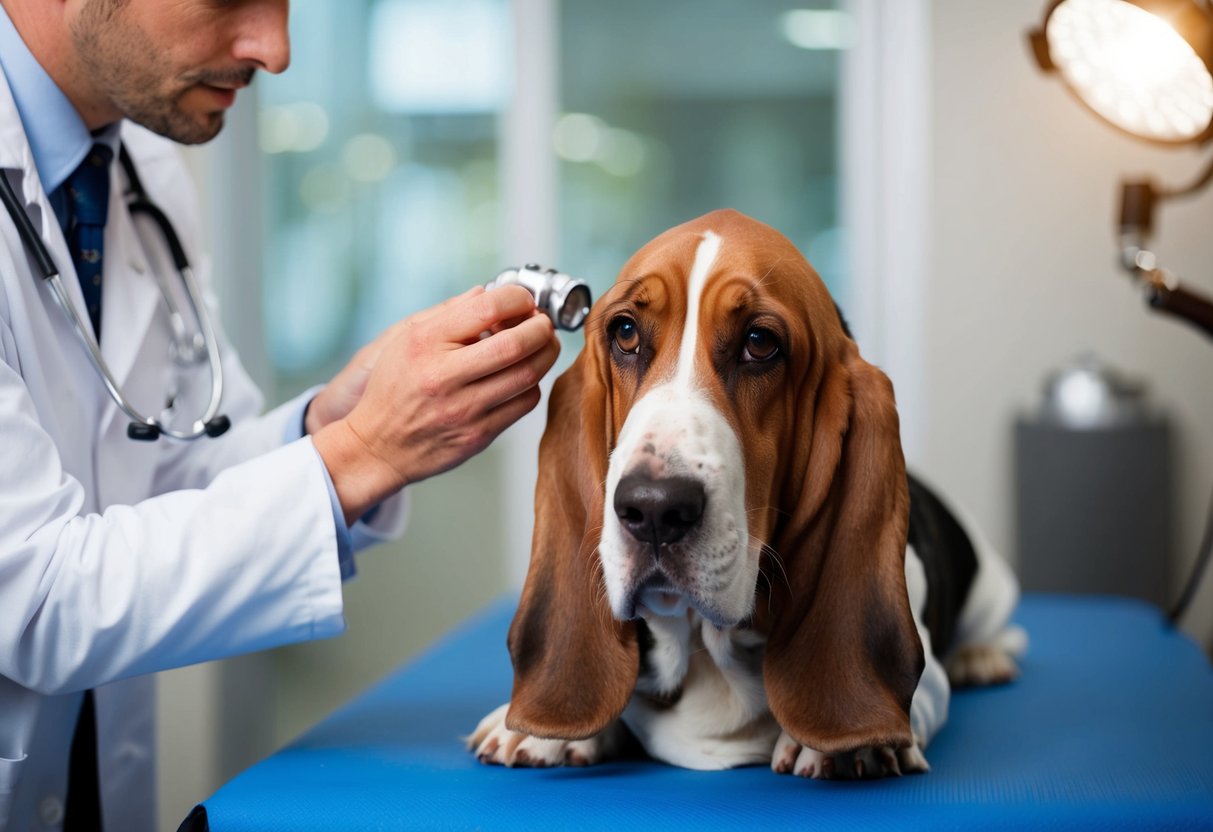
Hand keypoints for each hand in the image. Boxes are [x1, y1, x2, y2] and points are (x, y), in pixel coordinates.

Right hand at [311, 286, 559, 523]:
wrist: (378, 446)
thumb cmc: (393, 388)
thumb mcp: (406, 340)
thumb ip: (449, 314)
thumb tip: (488, 294)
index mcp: (425, 343)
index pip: (487, 308)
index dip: (518, 298)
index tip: (523, 301)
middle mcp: (444, 375)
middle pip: (516, 343)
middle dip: (542, 327)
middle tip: (543, 323)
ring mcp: (464, 409)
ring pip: (528, 374)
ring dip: (546, 353)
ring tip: (543, 345)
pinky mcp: (479, 435)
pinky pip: (524, 403)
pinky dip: (533, 384)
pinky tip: (524, 376)